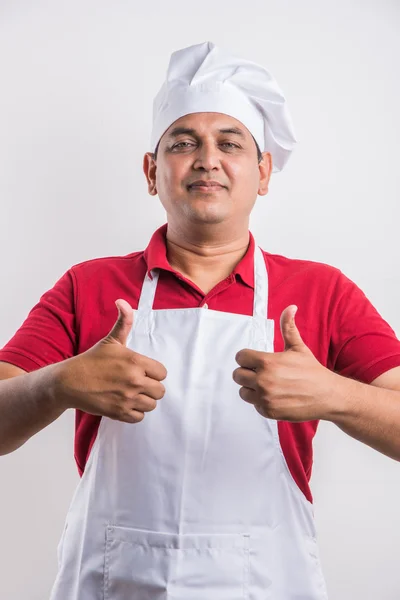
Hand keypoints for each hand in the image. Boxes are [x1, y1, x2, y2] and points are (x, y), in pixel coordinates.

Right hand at [54, 299, 166, 422]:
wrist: (69, 381)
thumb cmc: (91, 360)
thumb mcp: (110, 340)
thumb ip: (123, 322)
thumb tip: (122, 301)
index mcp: (135, 362)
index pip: (162, 373)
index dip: (154, 373)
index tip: (143, 372)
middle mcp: (134, 381)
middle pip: (160, 391)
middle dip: (151, 388)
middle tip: (138, 384)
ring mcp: (127, 398)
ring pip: (151, 405)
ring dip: (144, 401)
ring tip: (132, 394)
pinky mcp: (119, 413)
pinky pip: (139, 418)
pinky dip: (134, 413)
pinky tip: (125, 404)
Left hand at [232, 305, 336, 421]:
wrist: (328, 396)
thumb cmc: (312, 371)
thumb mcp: (298, 347)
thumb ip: (288, 327)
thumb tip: (290, 308)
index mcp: (267, 362)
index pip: (240, 357)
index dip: (247, 358)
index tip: (255, 361)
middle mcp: (263, 380)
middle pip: (237, 375)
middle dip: (247, 373)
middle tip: (261, 373)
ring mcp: (265, 397)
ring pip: (243, 391)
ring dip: (252, 388)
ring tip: (268, 385)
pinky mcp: (269, 411)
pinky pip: (254, 405)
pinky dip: (262, 402)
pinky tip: (275, 396)